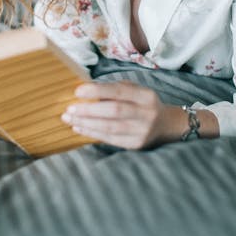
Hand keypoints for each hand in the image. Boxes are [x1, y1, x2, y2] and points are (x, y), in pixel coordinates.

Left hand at [61, 80, 188, 149]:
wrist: (166, 125)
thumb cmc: (142, 103)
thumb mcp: (135, 91)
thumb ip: (114, 89)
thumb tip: (86, 90)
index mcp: (146, 96)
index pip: (120, 92)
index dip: (98, 91)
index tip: (78, 91)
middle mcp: (146, 114)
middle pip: (114, 111)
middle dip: (89, 110)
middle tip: (69, 108)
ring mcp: (141, 131)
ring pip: (110, 127)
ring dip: (86, 123)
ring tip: (69, 118)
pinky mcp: (135, 145)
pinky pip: (110, 139)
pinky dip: (92, 133)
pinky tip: (79, 127)